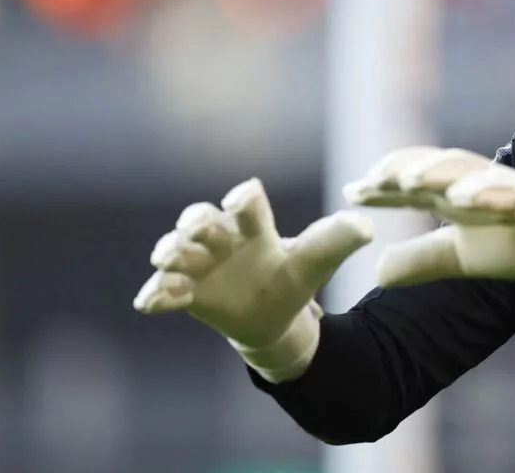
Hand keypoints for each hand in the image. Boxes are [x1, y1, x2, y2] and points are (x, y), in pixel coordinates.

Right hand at [134, 178, 371, 348]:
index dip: (242, 198)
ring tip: (167, 261)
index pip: (248, 203)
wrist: (271, 317)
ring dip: (170, 252)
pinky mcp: (184, 292)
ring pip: (176, 250)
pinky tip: (148, 303)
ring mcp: (198, 264)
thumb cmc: (292, 278)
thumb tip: (366, 226)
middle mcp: (220, 238)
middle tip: (194, 230)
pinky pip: (164, 290)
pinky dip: (155, 294)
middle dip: (195, 221)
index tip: (239, 200)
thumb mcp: (316, 260)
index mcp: (253, 225)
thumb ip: (335, 239)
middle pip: (201, 220)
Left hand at [344, 146, 514, 304]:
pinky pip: (501, 191)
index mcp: (451, 192)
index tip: (351, 192)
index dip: (381, 186)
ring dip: (434, 172)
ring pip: (464, 169)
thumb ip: (419, 260)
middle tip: (372, 181)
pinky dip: (480, 191)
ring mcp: (498, 186)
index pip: (410, 183)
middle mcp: (471, 182)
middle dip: (400, 168)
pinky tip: (458, 198)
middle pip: (430, 165)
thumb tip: (377, 272)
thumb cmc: (508, 247)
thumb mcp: (455, 258)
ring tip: (406, 182)